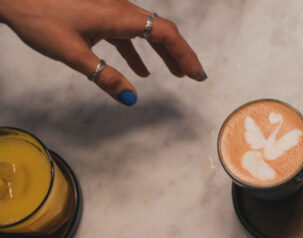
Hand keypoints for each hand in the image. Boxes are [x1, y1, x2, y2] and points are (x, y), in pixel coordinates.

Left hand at [0, 0, 205, 104]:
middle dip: (180, 54)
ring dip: (161, 53)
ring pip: (145, 31)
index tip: (197, 74)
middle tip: (195, 76)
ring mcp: (109, 10)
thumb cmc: (39, 17)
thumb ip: (104, 77)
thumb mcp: (72, 54)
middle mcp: (120, 9)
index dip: (185, 54)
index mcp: (120, 16)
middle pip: (161, 31)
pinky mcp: (97, 13)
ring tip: (175, 74)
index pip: (165, 34)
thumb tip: (131, 97)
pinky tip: (140, 70)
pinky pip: (127, 32)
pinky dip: (138, 50)